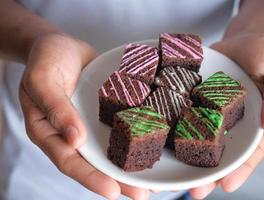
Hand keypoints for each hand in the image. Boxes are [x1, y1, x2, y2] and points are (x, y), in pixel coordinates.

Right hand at [19, 33, 149, 199]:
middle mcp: (71, 133)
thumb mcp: (44, 79)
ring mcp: (89, 124)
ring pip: (107, 149)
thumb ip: (56, 108)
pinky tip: (148, 147)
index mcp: (49, 131)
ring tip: (150, 183)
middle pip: (92, 162)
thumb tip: (74, 139)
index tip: (112, 191)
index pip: (68, 160)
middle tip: (140, 195)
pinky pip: (117, 128)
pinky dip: (131, 139)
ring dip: (127, 166)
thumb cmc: (46, 59)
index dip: (89, 177)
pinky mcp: (103, 113)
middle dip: (116, 180)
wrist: (62, 45)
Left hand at [189, 33, 263, 198]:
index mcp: (255, 123)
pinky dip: (176, 130)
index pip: (250, 153)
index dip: (239, 171)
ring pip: (200, 141)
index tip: (225, 186)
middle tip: (195, 192)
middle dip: (208, 175)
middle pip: (221, 154)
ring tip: (175, 179)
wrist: (242, 40)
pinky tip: (162, 140)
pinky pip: (185, 117)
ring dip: (188, 160)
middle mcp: (231, 124)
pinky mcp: (195, 101)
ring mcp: (211, 114)